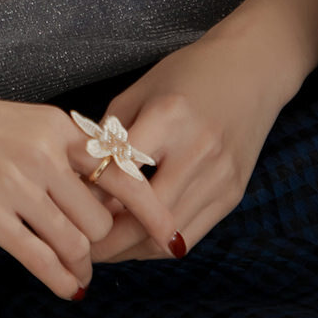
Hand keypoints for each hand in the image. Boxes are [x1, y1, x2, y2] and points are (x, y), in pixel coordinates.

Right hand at [0, 75, 186, 301]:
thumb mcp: (23, 125)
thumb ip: (62, 154)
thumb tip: (105, 199)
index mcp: (58, 127)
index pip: (123, 172)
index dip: (153, 211)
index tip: (172, 238)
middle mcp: (44, 154)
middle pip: (100, 219)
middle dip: (101, 242)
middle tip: (94, 253)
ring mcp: (16, 185)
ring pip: (74, 243)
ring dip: (81, 265)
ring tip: (78, 272)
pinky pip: (39, 259)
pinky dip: (60, 281)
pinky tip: (65, 288)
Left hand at [83, 31, 291, 261]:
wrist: (252, 69)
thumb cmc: (188, 73)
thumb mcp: (140, 90)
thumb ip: (110, 134)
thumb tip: (81, 181)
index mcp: (169, 117)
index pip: (120, 171)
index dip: (89, 193)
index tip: (65, 204)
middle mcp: (198, 151)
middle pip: (144, 217)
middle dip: (107, 240)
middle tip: (78, 245)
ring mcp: (220, 178)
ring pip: (167, 237)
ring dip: (130, 249)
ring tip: (102, 249)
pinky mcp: (232, 195)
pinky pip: (190, 235)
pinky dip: (159, 244)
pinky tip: (135, 239)